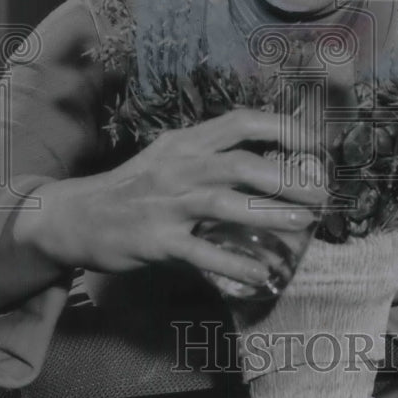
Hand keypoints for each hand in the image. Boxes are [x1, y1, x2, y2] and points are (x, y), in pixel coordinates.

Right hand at [18, 109, 326, 287]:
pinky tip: (262, 275)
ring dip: (269, 215)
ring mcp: (166, 203)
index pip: (241, 122)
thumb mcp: (170, 156)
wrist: (76, 216)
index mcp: (186, 142)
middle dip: (287, 178)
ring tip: (303, 225)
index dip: (282, 129)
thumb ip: (211, 154)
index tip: (315, 144)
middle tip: (320, 194)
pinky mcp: (156, 240)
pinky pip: (202, 253)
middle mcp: (178, 166)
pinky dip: (235, 264)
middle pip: (240, 164)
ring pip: (224, 204)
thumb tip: (267, 160)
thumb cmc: (134, 187)